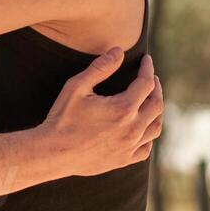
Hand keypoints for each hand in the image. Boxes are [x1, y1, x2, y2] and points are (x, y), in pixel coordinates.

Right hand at [40, 49, 161, 177]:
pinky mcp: (123, 160)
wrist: (53, 153)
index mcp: (123, 108)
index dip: (147, 69)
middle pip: (156, 104)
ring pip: (155, 127)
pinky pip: (146, 149)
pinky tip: (142, 130)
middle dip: (156, 88)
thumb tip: (118, 51)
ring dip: (156, 111)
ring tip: (151, 102)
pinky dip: (148, 137)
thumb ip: (100, 67)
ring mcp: (129, 146)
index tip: (146, 60)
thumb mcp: (76, 87)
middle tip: (151, 78)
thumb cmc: (62, 118)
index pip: (145, 83)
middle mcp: (132, 128)